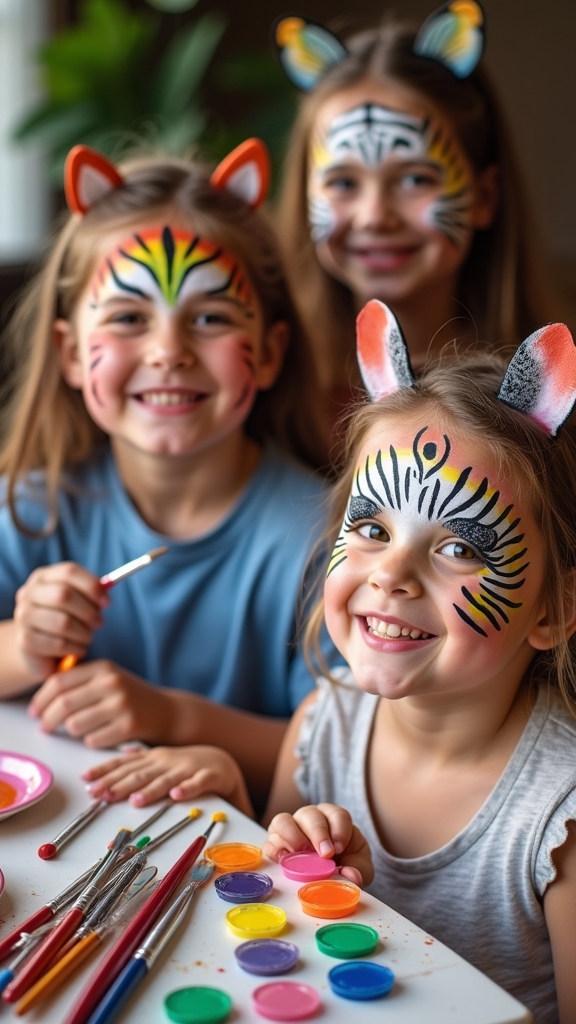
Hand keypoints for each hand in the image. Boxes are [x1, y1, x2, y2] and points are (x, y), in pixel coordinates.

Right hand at [14, 562, 108, 680]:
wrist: (39, 651)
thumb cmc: (64, 620)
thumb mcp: (77, 602)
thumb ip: (91, 592)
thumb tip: (107, 587)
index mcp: (43, 577)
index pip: (69, 572)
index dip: (91, 585)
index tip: (107, 602)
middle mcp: (28, 593)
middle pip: (63, 595)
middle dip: (88, 611)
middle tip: (99, 623)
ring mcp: (23, 617)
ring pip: (62, 622)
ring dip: (84, 633)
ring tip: (88, 637)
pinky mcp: (25, 641)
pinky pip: (59, 644)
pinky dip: (76, 648)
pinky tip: (78, 649)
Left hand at [28, 660, 172, 747]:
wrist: (167, 711)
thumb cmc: (129, 696)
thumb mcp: (107, 678)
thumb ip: (79, 680)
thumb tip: (42, 695)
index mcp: (103, 667)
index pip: (58, 681)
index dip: (40, 699)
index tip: (34, 711)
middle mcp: (112, 682)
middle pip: (63, 704)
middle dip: (48, 719)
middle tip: (45, 727)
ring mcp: (121, 704)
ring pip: (75, 725)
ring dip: (71, 731)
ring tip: (79, 729)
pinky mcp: (129, 726)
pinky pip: (92, 740)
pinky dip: (91, 741)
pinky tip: (101, 735)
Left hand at [81, 746, 252, 813]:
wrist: (223, 761)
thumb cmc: (187, 765)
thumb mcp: (160, 760)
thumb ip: (139, 760)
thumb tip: (118, 755)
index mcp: (153, 759)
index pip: (125, 765)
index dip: (105, 772)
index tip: (86, 781)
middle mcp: (167, 762)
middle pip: (140, 774)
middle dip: (120, 784)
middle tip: (102, 794)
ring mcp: (188, 769)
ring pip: (167, 780)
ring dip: (151, 790)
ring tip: (136, 800)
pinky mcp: (210, 776)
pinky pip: (199, 783)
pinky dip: (188, 789)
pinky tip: (178, 795)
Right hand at [263, 803, 373, 886]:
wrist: (330, 871)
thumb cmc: (347, 862)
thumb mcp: (359, 867)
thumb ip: (358, 870)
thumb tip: (350, 876)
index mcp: (334, 818)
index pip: (337, 815)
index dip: (338, 830)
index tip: (339, 849)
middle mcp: (310, 818)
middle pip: (310, 814)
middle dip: (318, 833)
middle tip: (325, 854)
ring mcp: (290, 828)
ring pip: (284, 821)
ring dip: (292, 836)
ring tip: (301, 855)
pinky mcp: (275, 842)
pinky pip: (269, 841)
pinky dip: (275, 850)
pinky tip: (284, 862)